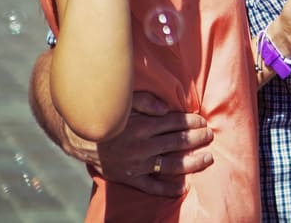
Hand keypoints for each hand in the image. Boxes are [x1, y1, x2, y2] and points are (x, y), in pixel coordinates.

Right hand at [87, 92, 214, 196]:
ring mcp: (137, 165)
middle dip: (197, 138)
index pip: (175, 123)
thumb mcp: (124, 102)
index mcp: (142, 126)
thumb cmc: (107, 116)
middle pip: (178, 142)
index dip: (192, 122)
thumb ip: (146, 101)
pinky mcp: (130, 178)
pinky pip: (152, 187)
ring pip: (172, 165)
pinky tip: (183, 188)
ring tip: (208, 158)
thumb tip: (167, 108)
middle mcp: (142, 146)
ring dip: (193, 162)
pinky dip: (168, 189)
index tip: (203, 121)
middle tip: (210, 135)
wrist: (81, 138)